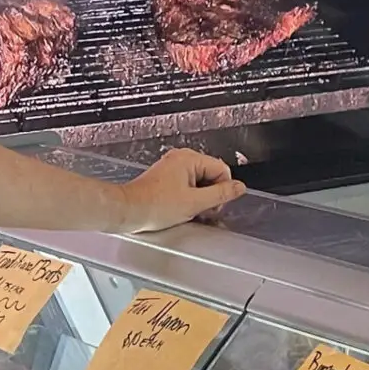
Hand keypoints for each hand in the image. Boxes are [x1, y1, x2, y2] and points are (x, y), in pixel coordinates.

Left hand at [116, 148, 243, 231]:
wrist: (129, 211)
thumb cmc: (154, 205)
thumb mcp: (195, 202)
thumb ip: (221, 194)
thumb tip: (239, 187)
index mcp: (189, 159)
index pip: (222, 170)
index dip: (223, 189)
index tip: (216, 205)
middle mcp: (181, 159)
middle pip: (211, 175)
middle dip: (211, 194)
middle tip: (202, 210)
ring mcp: (172, 167)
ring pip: (200, 182)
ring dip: (200, 198)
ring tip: (189, 210)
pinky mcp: (167, 178)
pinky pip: (187, 185)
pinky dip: (189, 197)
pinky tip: (181, 208)